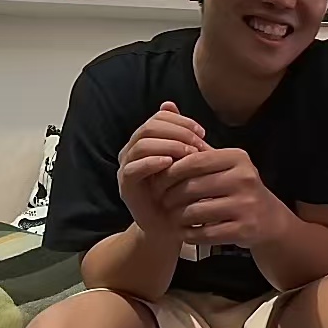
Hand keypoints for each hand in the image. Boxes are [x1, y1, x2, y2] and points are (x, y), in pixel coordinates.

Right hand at [117, 102, 209, 237]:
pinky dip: (151, 162)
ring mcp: (127, 167)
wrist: (170, 224)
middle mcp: (132, 150)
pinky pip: (133, 169)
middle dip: (177, 132)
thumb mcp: (186, 160)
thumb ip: (182, 135)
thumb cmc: (181, 190)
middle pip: (150, 128)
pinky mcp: (126, 186)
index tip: (202, 133)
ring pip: (141, 145)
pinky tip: (169, 163)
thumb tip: (170, 103)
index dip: (181, 121)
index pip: (159, 117)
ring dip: (168, 145)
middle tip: (198, 144)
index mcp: (146, 140)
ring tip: (188, 154)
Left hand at [158, 148, 291, 246]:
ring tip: (172, 217)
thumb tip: (166, 125)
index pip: (194, 161)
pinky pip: (205, 233)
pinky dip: (189, 234)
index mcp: (237, 158)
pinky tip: (185, 232)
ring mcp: (246, 205)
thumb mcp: (226, 165)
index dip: (171, 171)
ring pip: (195, 212)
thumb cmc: (238, 188)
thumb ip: (198, 151)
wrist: (269, 219)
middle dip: (170, 196)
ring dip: (177, 217)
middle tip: (162, 201)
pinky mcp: (244, 229)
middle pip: (192, 187)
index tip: (158, 180)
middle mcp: (244, 178)